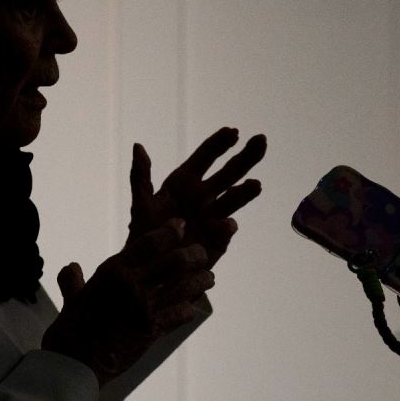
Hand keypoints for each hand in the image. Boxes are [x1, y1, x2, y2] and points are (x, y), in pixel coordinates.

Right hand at [42, 218, 213, 384]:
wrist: (76, 365)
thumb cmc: (70, 330)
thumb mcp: (72, 300)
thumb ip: (73, 281)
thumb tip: (71, 267)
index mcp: (113, 272)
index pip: (150, 243)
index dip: (169, 231)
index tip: (180, 225)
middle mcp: (133, 286)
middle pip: (176, 262)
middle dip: (194, 254)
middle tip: (200, 253)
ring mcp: (146, 310)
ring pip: (185, 287)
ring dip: (201, 280)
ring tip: (208, 277)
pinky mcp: (153, 332)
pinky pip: (181, 315)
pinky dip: (189, 309)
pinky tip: (191, 306)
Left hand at [130, 127, 266, 267]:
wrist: (152, 269)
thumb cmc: (146, 232)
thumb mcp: (141, 204)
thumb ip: (140, 176)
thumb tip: (137, 145)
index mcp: (185, 182)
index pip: (206, 157)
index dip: (219, 143)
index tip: (233, 131)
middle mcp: (204, 196)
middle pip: (229, 173)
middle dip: (245, 157)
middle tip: (262, 140)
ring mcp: (213, 218)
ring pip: (234, 199)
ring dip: (245, 192)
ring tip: (256, 184)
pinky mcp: (217, 241)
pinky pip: (224, 233)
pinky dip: (226, 228)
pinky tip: (228, 223)